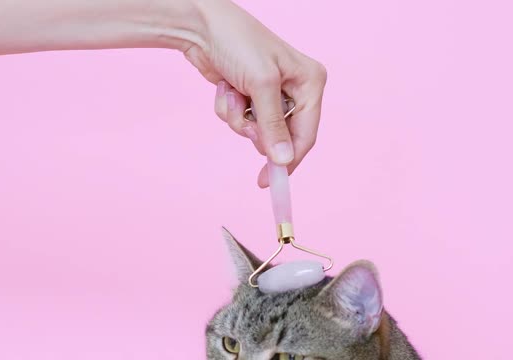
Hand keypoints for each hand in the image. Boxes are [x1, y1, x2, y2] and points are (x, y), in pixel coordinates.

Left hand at [184, 0, 326, 187]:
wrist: (202, 26)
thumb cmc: (238, 42)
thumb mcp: (261, 85)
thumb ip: (273, 126)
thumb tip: (284, 160)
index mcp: (310, 83)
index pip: (306, 134)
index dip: (289, 160)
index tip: (270, 180)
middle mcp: (295, 90)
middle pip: (281, 137)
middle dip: (256, 131)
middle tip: (245, 115)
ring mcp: (270, 94)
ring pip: (257, 132)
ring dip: (239, 118)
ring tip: (233, 91)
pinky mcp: (249, 96)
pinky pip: (241, 120)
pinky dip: (229, 109)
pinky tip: (226, 87)